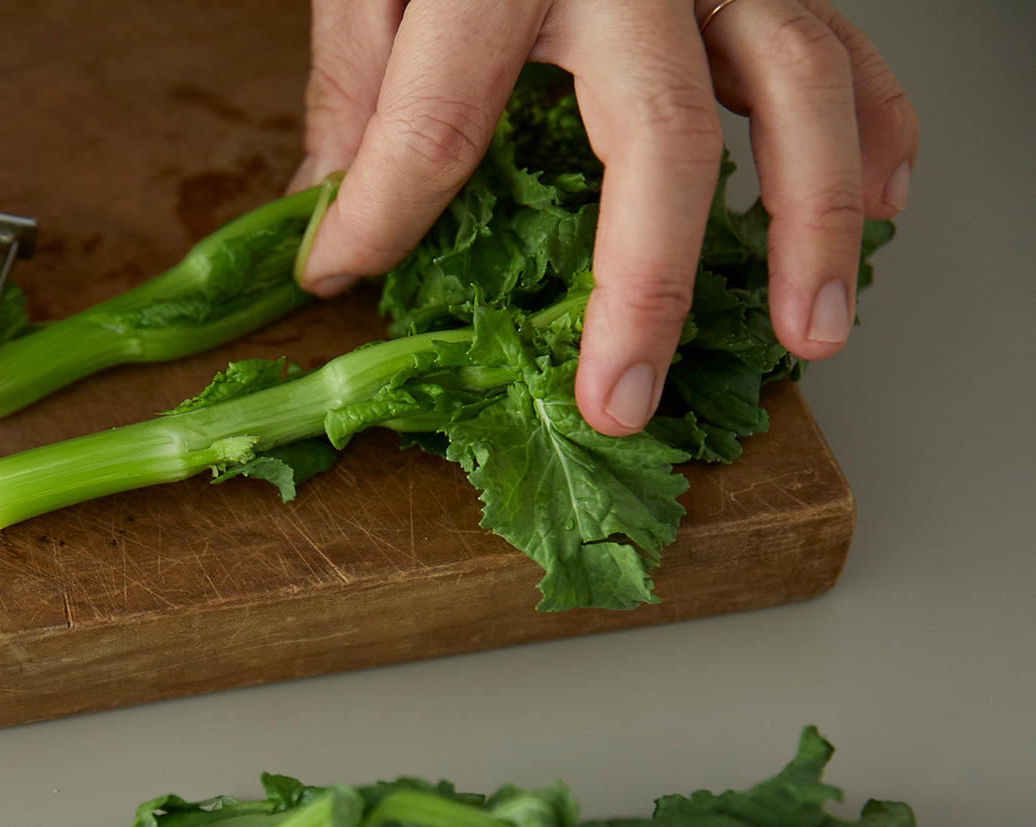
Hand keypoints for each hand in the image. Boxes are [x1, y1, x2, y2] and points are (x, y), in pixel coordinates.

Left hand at [290, 0, 916, 435]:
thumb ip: (357, 71)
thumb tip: (328, 196)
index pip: (435, 125)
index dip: (379, 216)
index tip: (341, 270)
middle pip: (658, 139)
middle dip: (645, 288)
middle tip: (623, 397)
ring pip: (796, 87)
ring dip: (813, 224)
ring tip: (811, 331)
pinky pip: (842, 44)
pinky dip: (875, 127)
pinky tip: (882, 206)